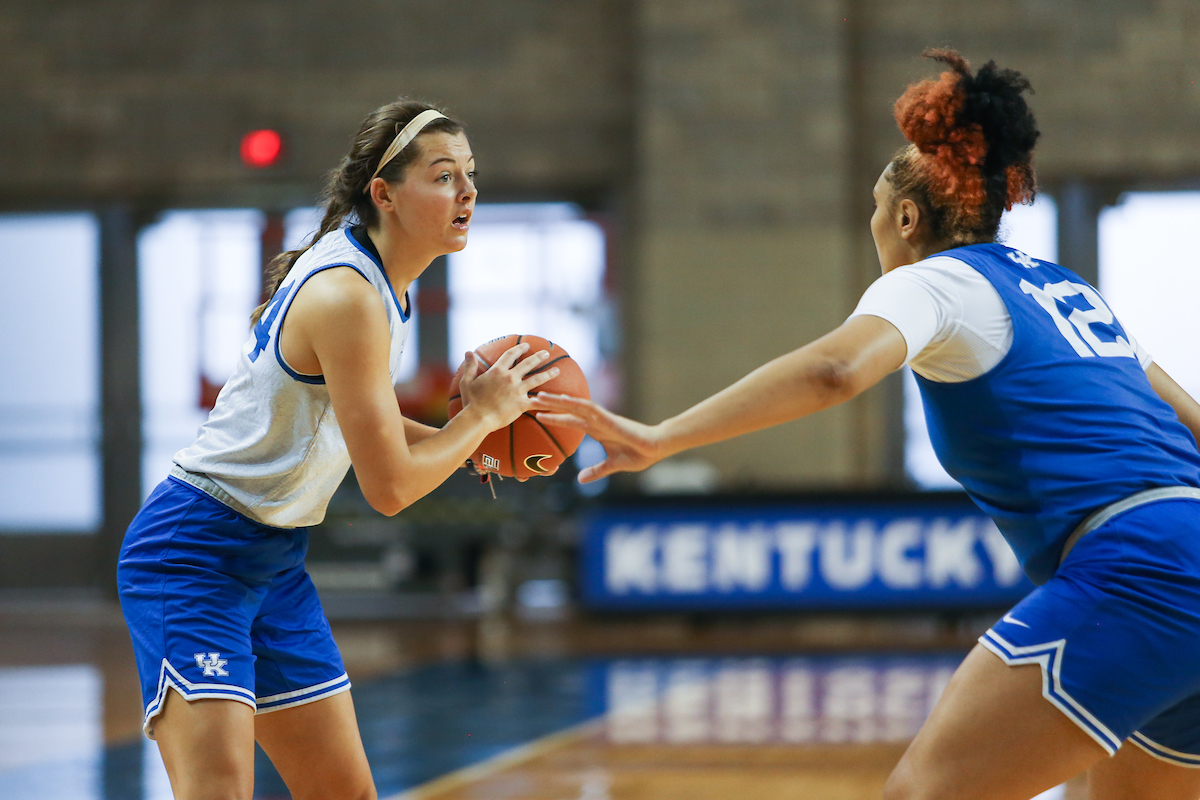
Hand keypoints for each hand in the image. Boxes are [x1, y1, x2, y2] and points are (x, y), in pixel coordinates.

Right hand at [458, 343, 559, 430]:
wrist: (478, 418)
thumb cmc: (471, 402)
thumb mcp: (467, 381)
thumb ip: (470, 366)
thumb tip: (468, 352)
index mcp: (497, 371)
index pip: (511, 355)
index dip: (519, 349)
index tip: (526, 346)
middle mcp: (510, 378)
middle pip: (527, 364)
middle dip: (538, 357)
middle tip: (547, 353)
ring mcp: (517, 390)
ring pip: (537, 379)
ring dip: (548, 374)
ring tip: (557, 370)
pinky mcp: (522, 404)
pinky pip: (537, 402)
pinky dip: (547, 401)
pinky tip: (556, 400)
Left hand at [531, 393, 663, 482]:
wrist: (655, 448)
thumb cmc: (637, 454)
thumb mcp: (612, 465)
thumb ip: (596, 471)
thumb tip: (581, 479)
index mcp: (596, 430)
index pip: (570, 420)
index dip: (553, 416)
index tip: (536, 414)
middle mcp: (596, 421)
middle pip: (568, 409)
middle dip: (549, 404)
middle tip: (529, 399)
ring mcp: (602, 419)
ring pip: (575, 406)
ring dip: (557, 400)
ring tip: (540, 396)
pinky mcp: (610, 420)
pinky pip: (591, 409)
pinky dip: (577, 404)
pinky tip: (565, 399)